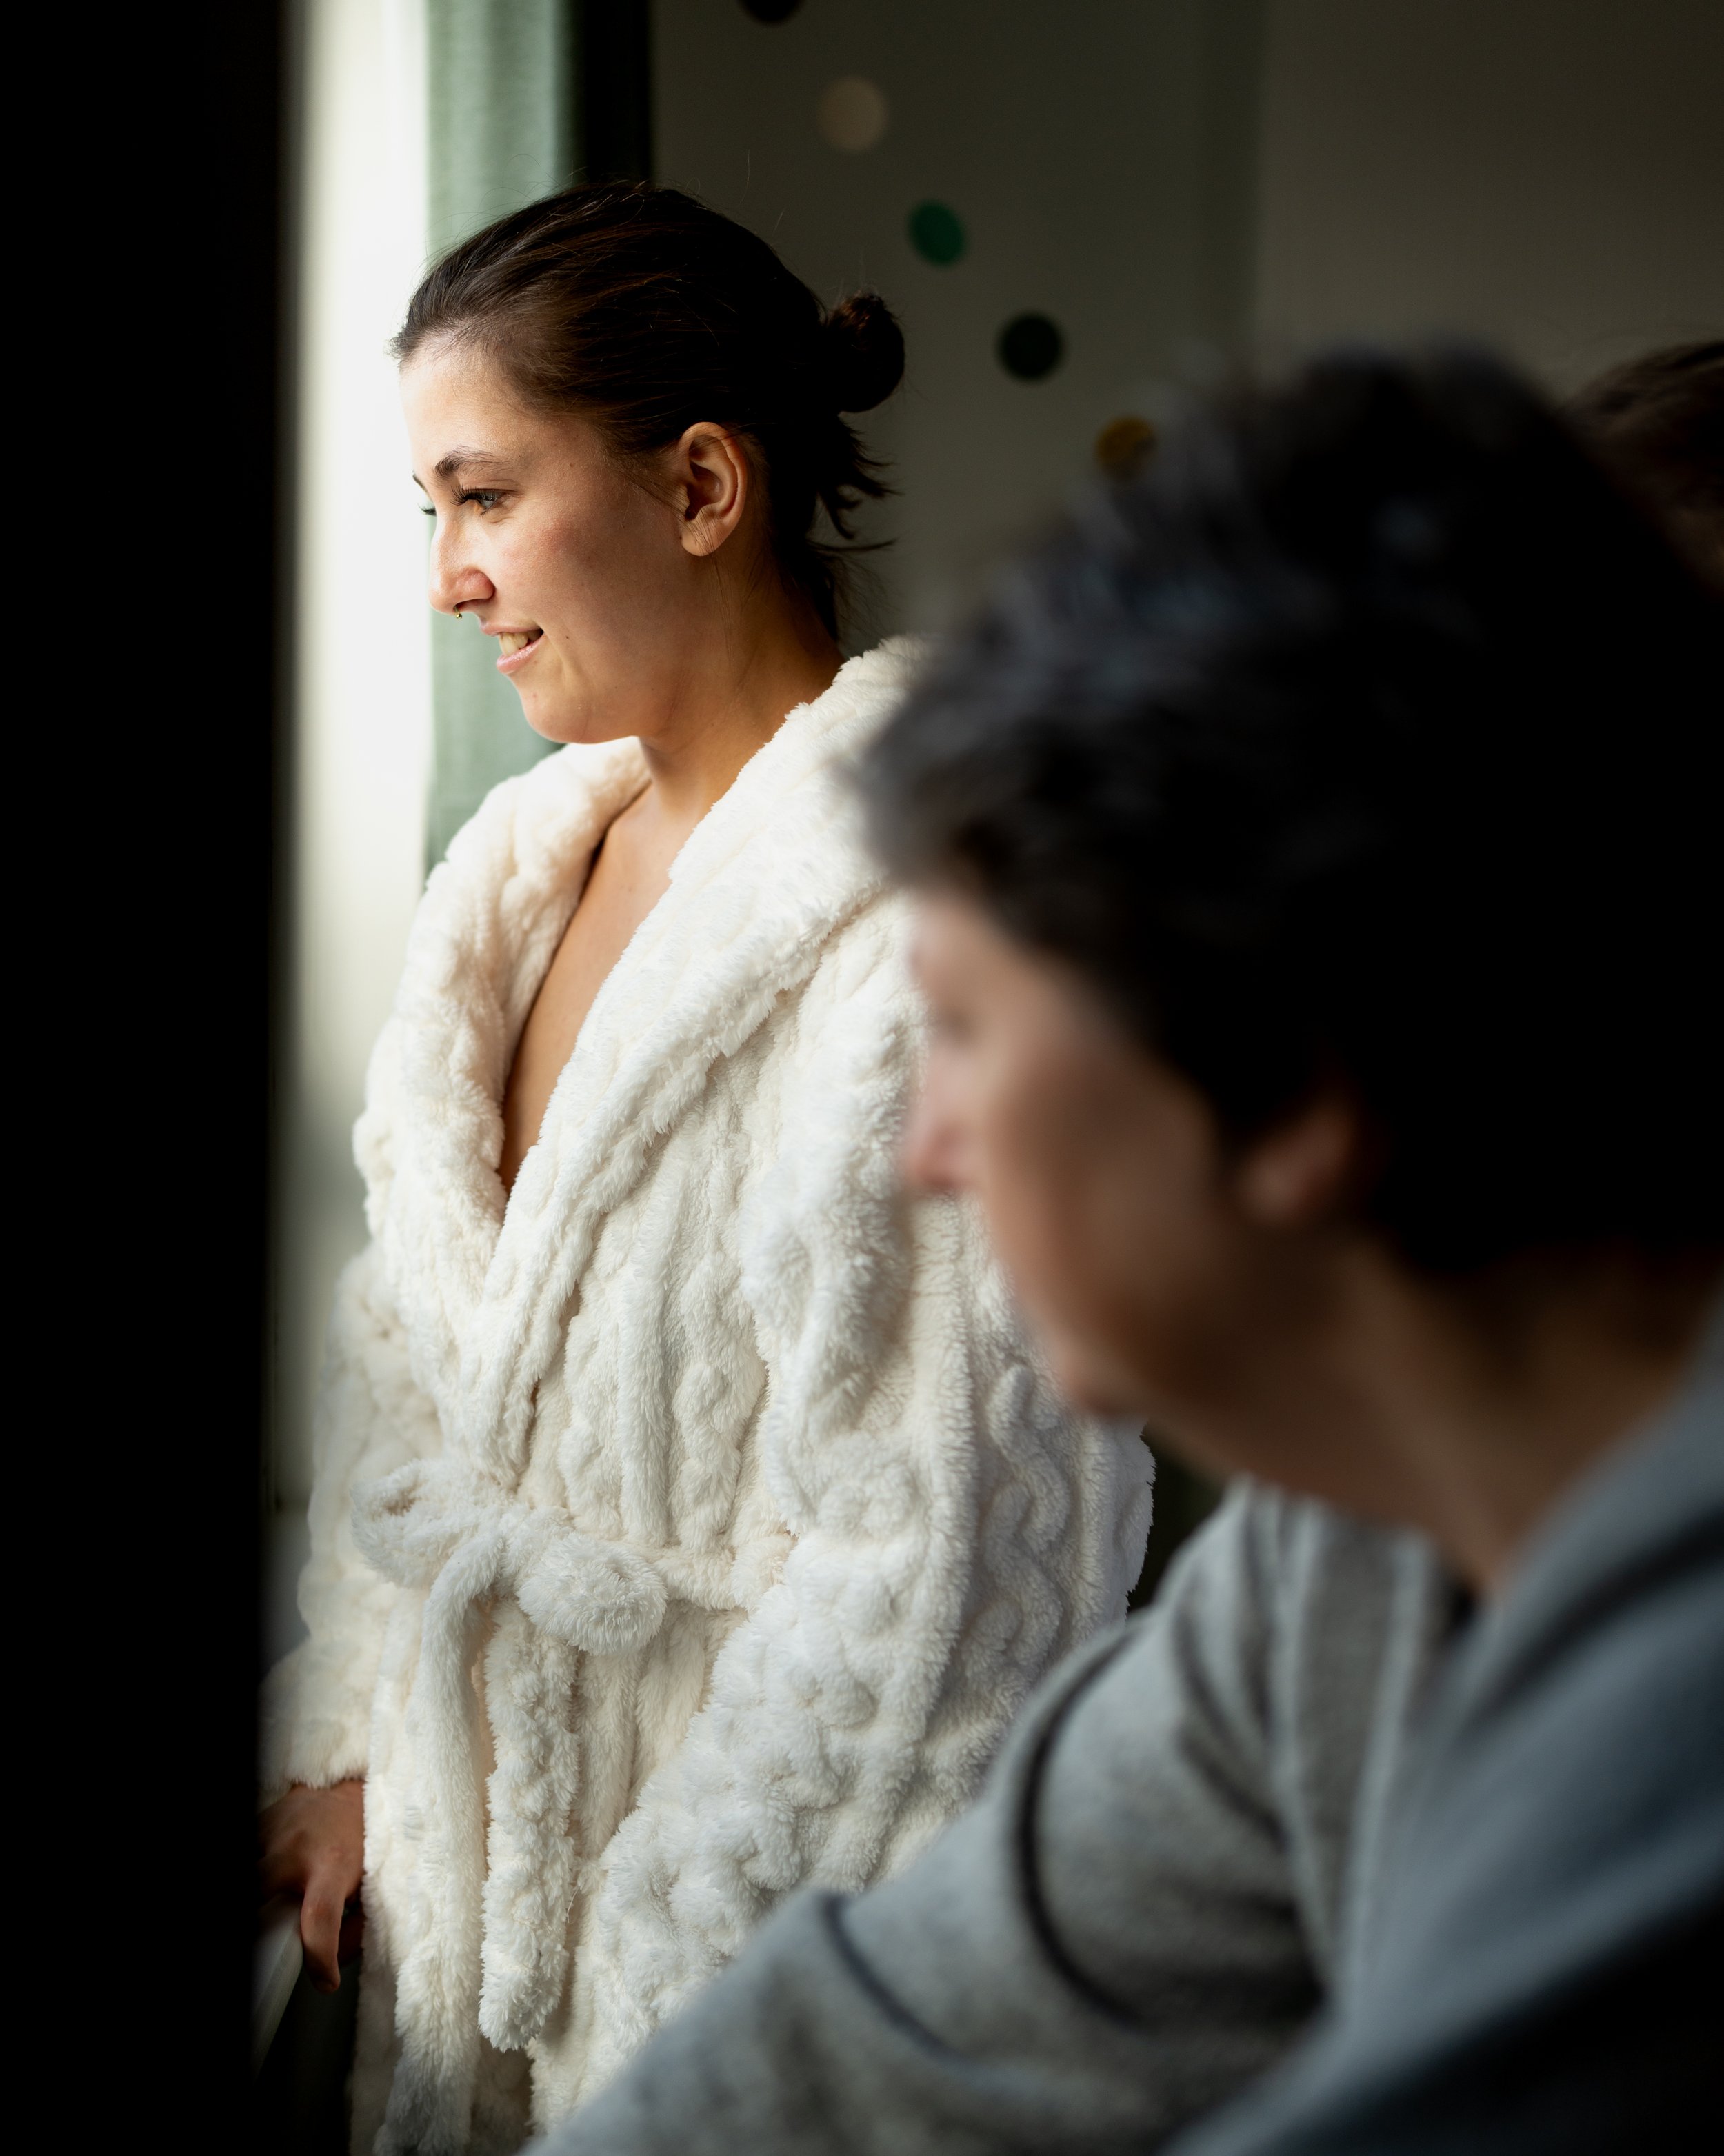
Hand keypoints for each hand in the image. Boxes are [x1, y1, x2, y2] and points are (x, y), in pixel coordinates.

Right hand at [259, 1779, 365, 1991]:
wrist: (356, 1792)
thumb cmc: (365, 1843)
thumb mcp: (376, 1886)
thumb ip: (359, 1929)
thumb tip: (332, 1967)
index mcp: (334, 1865)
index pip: (319, 1919)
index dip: (319, 1957)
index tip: (324, 1980)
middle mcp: (300, 1846)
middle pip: (258, 1888)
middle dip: (257, 1918)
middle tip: (269, 1932)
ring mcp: (276, 1830)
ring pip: (249, 1872)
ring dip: (255, 1891)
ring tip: (271, 1901)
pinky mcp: (262, 1819)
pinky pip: (249, 1853)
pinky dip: (254, 1869)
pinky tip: (266, 1877)